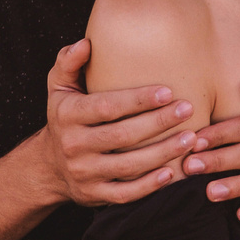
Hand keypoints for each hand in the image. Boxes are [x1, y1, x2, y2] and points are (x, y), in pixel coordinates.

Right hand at [30, 40, 194, 207]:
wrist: (48, 166)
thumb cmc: (66, 117)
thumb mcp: (59, 87)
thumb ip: (69, 63)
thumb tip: (86, 43)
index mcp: (68, 115)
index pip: (106, 107)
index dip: (137, 100)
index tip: (168, 91)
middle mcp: (74, 145)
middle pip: (122, 136)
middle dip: (158, 124)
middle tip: (188, 109)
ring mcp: (84, 173)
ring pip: (127, 167)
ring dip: (162, 154)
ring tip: (191, 139)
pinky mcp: (94, 195)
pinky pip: (125, 194)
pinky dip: (149, 186)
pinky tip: (171, 172)